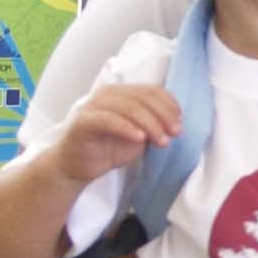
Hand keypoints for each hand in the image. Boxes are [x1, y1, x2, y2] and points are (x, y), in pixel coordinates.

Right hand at [54, 83, 180, 182]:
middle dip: (163, 115)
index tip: (180, 124)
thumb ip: (153, 125)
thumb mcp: (139, 136)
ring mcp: (94, 105)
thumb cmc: (108, 149)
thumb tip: (176, 123)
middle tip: (174, 133)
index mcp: (122, 93)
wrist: (77, 166)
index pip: (152, 91)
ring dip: (150, 124)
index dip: (170, 106)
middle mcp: (108, 94)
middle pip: (143, 98)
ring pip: (129, 107)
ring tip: (162, 141)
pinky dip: (127, 128)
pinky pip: (109, 119)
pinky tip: (140, 139)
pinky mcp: (84, 121)